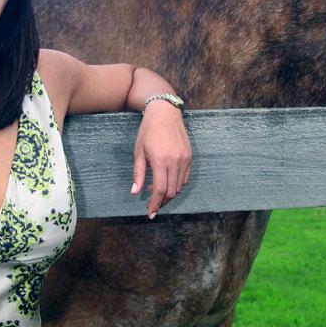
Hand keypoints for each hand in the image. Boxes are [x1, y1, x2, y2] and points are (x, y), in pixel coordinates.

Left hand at [130, 100, 191, 217]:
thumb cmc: (148, 131)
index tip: (150, 213)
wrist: (165, 113)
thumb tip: (135, 193)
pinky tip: (167, 182)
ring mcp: (185, 159)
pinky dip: (177, 184)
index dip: (155, 204)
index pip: (159, 190)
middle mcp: (175, 161)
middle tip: (151, 204)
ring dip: (169, 193)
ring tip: (157, 192)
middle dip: (161, 201)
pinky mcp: (190, 156)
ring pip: (179, 186)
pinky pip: (185, 178)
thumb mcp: (139, 152)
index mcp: (160, 161)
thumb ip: (138, 174)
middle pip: (171, 191)